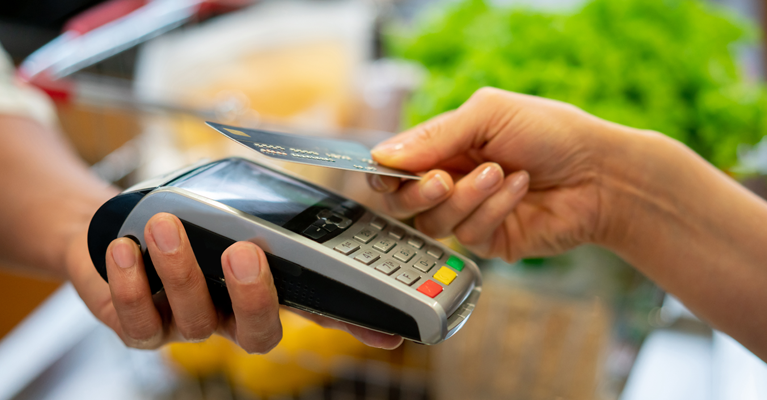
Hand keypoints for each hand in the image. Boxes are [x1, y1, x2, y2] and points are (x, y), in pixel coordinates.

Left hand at [65, 213, 402, 351]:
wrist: (119, 225)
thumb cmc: (186, 215)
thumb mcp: (231, 206)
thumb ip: (268, 212)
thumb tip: (306, 200)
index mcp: (267, 289)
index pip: (320, 311)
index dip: (355, 326)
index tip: (390, 332)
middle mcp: (234, 316)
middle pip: (261, 333)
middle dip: (254, 296)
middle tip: (244, 250)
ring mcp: (190, 325)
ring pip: (197, 319)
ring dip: (182, 270)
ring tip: (165, 226)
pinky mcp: (141, 327)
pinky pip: (139, 323)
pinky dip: (132, 285)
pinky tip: (128, 250)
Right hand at [368, 87, 615, 261]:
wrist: (601, 173)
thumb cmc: (550, 132)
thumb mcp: (489, 114)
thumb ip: (435, 136)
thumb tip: (382, 156)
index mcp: (444, 147)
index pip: (395, 165)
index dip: (385, 171)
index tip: (387, 171)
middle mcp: (451, 181)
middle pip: (402, 202)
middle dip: (418, 192)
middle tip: (445, 179)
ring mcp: (469, 213)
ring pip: (434, 222)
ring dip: (467, 196)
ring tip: (501, 173)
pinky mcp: (490, 240)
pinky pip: (470, 234)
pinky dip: (494, 208)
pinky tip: (519, 188)